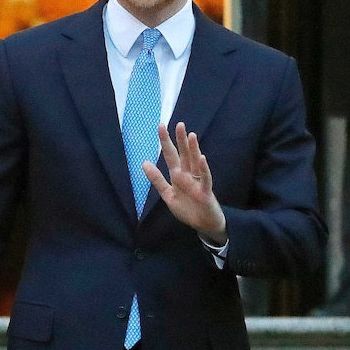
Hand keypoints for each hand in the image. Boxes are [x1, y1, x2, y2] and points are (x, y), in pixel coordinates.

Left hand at [142, 122, 226, 244]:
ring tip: (191, 135)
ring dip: (193, 149)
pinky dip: (203, 169)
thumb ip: (157, 179)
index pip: (170, 155)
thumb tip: (144, 162)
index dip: (166, 142)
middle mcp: (188, 175)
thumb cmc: (188, 209)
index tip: (161, 126)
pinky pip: (205, 179)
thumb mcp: (168, 194)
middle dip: (180, 140)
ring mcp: (198, 182)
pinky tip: (201, 158)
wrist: (204, 225)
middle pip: (184, 154)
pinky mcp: (205, 192)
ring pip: (195, 162)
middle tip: (178, 124)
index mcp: (178, 175)